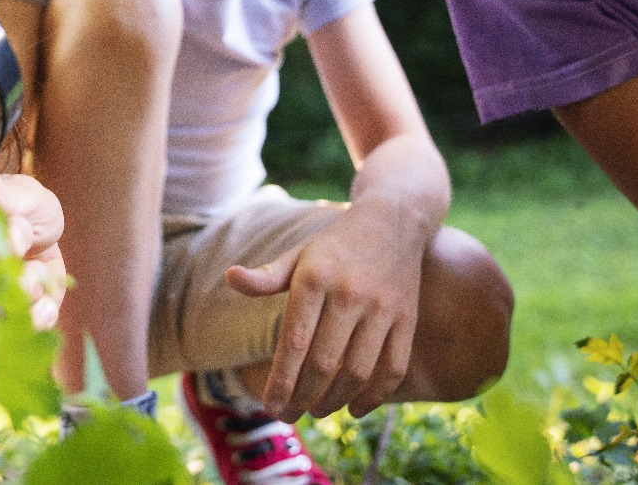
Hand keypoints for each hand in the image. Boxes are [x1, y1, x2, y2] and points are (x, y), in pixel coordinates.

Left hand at [226, 203, 425, 420]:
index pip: (294, 341)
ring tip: (317, 411)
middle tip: (289, 415)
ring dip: (335, 400)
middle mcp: (349, 293)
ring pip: (358, 370)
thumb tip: (230, 278)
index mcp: (315, 278)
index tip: (269, 406)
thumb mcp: (298, 255)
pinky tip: (355, 409)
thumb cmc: (334, 247)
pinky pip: (394, 367)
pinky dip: (375, 396)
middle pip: (324, 363)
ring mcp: (382, 307)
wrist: (392, 221)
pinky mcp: (407, 318)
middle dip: (303, 397)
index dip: (281, 381)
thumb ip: (267, 276)